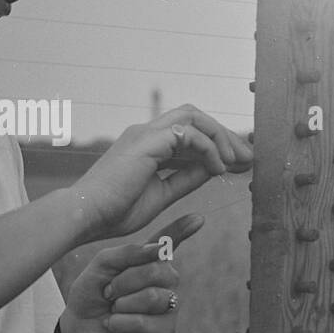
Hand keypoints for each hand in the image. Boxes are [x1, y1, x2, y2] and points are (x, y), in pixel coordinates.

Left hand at [59, 214, 204, 332]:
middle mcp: (164, 282)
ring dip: (123, 304)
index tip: (198, 218)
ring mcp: (168, 307)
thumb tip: (159, 250)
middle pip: (158, 271)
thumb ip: (128, 253)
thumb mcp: (102, 266)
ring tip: (112, 309)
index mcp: (149, 261)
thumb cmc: (91, 295)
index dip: (182, 230)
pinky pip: (147, 322)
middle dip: (125, 282)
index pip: (168, 243)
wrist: (78, 328)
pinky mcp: (164, 332)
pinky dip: (122, 322)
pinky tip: (113, 325)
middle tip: (108, 292)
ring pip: (154, 297)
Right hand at [68, 104, 251, 245]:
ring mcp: (145, 133)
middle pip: (194, 117)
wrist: (85, 215)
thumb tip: (214, 169)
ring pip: (193, 117)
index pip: (188, 132)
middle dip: (224, 134)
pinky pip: (188, 134)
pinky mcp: (147, 142)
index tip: (239, 163)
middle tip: (248, 157)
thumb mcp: (161, 194)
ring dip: (220, 137)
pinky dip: (209, 148)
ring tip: (237, 161)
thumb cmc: (114, 211)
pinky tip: (218, 168)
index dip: (216, 145)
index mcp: (146, 145)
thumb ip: (186, 179)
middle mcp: (145, 133)